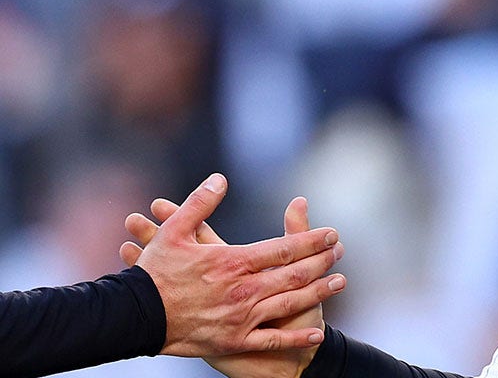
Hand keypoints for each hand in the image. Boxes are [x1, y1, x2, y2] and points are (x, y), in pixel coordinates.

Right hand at [118, 173, 345, 358]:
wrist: (133, 320)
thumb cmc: (153, 274)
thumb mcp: (173, 233)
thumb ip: (199, 204)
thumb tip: (219, 179)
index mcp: (232, 262)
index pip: (283, 248)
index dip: (311, 240)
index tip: (332, 233)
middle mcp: (242, 290)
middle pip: (293, 275)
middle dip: (321, 262)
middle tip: (339, 252)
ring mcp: (240, 319)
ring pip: (289, 303)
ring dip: (318, 292)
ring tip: (340, 282)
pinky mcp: (234, 342)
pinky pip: (271, 340)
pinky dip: (296, 337)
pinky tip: (317, 332)